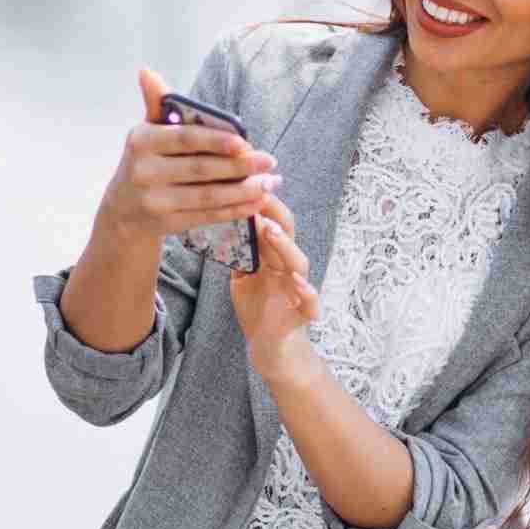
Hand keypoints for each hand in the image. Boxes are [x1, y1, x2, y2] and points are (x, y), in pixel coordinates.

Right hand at [96, 67, 281, 245]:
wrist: (123, 212)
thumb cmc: (145, 162)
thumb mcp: (146, 133)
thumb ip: (156, 104)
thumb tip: (146, 71)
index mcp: (142, 141)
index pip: (185, 139)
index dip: (217, 141)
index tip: (246, 142)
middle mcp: (145, 172)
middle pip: (201, 169)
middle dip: (240, 166)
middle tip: (270, 161)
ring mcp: (155, 201)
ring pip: (208, 196)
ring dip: (245, 190)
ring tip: (271, 183)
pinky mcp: (167, 224)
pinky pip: (208, 216)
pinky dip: (235, 210)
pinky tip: (257, 202)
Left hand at [230, 194, 322, 383]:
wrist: (271, 348)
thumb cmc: (258, 309)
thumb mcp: (241, 276)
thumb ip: (237, 253)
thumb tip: (219, 223)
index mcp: (273, 256)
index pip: (270, 222)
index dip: (261, 202)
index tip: (245, 180)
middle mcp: (288, 267)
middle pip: (286, 234)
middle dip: (274, 213)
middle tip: (257, 194)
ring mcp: (298, 288)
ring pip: (299, 261)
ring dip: (284, 245)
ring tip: (269, 230)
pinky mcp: (303, 313)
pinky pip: (311, 301)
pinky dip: (307, 292)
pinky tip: (297, 283)